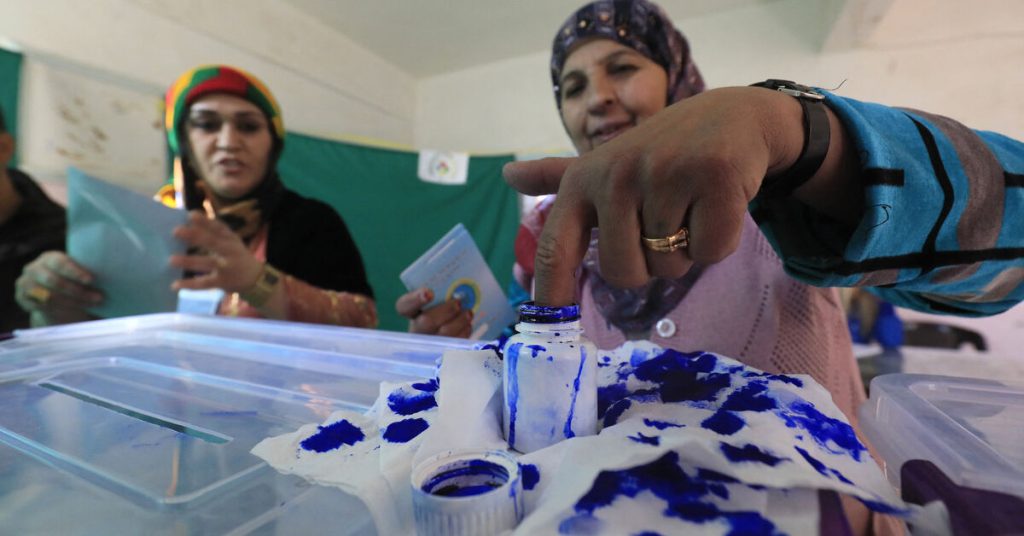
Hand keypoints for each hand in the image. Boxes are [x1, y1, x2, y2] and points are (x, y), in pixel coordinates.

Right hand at [15, 251, 101, 324]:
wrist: (56, 298)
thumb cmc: (74, 282)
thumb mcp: (79, 274)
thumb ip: (88, 274)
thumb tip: (116, 273)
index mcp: (49, 257)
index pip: (60, 262)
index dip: (75, 271)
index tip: (91, 280)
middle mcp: (34, 268)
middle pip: (54, 281)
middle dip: (78, 291)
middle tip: (98, 297)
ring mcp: (25, 283)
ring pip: (48, 296)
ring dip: (72, 302)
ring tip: (92, 304)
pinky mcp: (21, 298)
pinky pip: (40, 307)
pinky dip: (59, 310)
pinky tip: (74, 311)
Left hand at [170, 211, 262, 292]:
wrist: (256, 278)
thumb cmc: (236, 255)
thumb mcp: (231, 241)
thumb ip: (214, 233)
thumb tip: (188, 221)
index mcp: (230, 239)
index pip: (218, 227)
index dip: (205, 221)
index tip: (191, 215)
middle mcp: (230, 251)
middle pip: (212, 242)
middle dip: (195, 236)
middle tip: (176, 231)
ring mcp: (226, 267)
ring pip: (207, 263)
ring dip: (189, 261)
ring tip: (171, 260)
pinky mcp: (222, 282)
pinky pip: (204, 283)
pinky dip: (189, 284)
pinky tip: (175, 285)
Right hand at [395, 288, 472, 337]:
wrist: (449, 327)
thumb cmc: (442, 308)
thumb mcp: (438, 300)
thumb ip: (442, 293)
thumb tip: (457, 290)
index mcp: (412, 312)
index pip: (404, 306)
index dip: (415, 299)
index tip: (429, 293)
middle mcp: (417, 328)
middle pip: (426, 322)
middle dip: (446, 311)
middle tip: (458, 302)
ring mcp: (429, 343)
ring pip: (444, 334)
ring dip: (459, 321)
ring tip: (468, 313)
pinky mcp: (445, 351)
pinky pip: (455, 342)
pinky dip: (464, 331)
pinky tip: (468, 324)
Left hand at [502, 86, 811, 305]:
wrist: (732, 117)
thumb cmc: (663, 150)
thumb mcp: (607, 162)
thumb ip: (559, 176)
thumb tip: (508, 177)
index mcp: (583, 178)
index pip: (555, 250)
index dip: (551, 294)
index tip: (551, 328)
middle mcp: (617, 175)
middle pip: (623, 273)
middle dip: (648, 264)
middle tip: (664, 225)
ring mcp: (665, 174)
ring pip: (669, 266)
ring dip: (686, 251)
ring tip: (691, 208)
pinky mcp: (713, 176)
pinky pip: (710, 251)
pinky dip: (720, 240)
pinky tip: (717, 204)